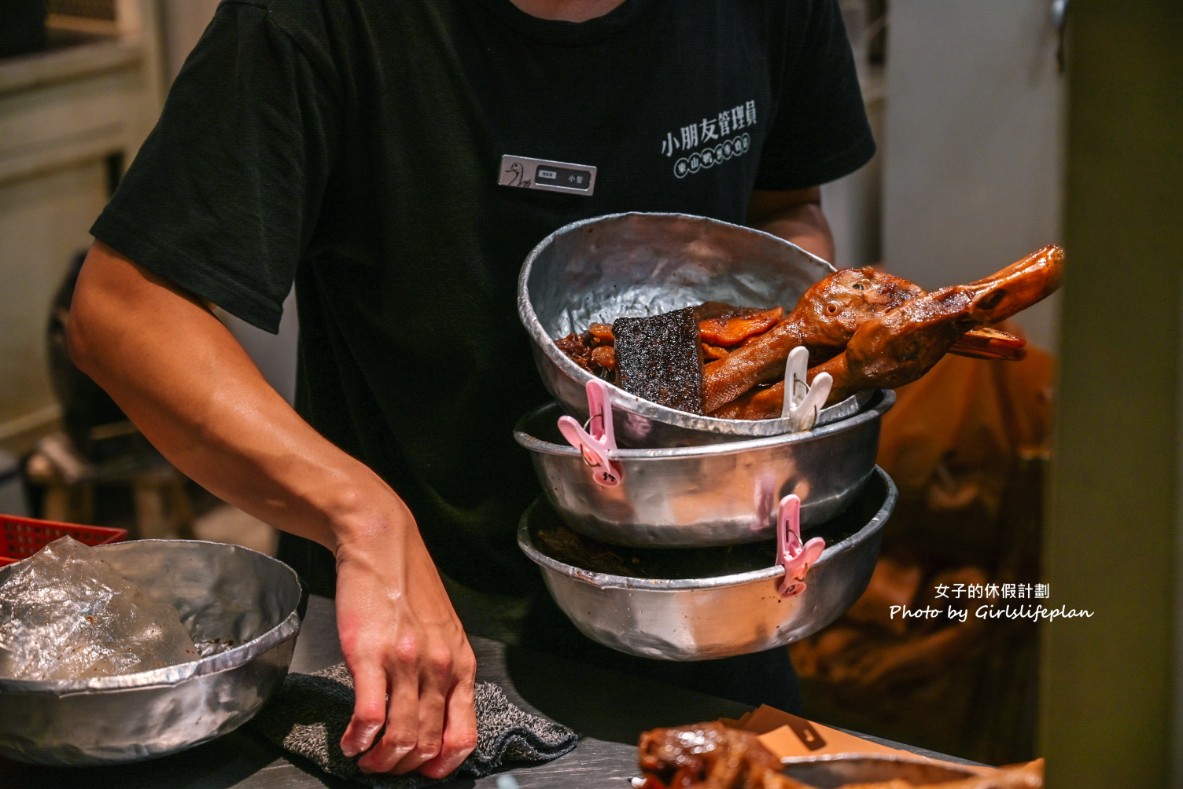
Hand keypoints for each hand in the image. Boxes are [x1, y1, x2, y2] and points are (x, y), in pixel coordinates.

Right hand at [332, 500, 477, 776]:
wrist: (382, 546)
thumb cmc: (409, 589)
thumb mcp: (444, 632)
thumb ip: (443, 673)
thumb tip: (433, 718)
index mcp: (460, 666)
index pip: (463, 736)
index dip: (442, 765)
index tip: (423, 771)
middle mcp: (439, 668)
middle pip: (426, 743)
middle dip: (403, 766)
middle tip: (384, 766)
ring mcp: (406, 663)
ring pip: (400, 737)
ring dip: (379, 759)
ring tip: (365, 759)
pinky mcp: (370, 656)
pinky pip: (369, 716)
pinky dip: (357, 739)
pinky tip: (350, 740)